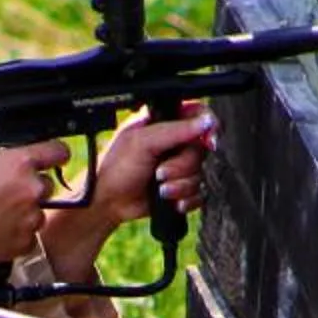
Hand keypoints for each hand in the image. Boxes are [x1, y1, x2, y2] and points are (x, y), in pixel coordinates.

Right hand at [0, 141, 72, 265]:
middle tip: (6, 191)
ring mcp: (32, 217)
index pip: (58, 151)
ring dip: (24, 211)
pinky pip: (28, 235)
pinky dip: (17, 233)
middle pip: (46, 184)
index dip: (54, 153)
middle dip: (30, 186)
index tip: (52, 157)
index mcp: (21, 163)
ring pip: (38, 211)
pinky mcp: (26, 241)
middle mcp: (32, 189)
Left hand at [39, 104, 216, 281]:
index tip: (208, 139)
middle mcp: (174, 144)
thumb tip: (205, 122)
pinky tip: (169, 200)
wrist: (109, 202)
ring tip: (160, 188)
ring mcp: (178, 166)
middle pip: (201, 150)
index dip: (208, 126)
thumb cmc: (116, 168)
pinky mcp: (181, 188)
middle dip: (182, 166)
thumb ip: (175, 129)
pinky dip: (186, 199)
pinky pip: (199, 194)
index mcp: (165, 123)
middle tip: (160, 171)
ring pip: (200, 174)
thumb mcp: (143, 142)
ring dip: (180, 185)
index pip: (198, 114)